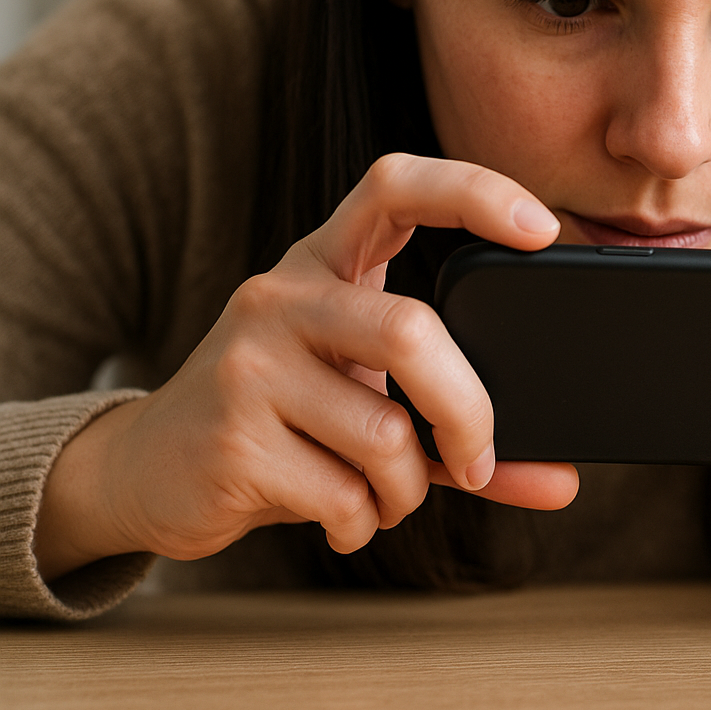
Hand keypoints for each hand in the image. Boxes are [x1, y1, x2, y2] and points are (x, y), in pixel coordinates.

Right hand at [34, 154, 578, 579]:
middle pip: (412, 330)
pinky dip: (361, 522)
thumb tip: (561, 481)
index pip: (395, 187)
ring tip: (381, 494)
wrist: (149, 472)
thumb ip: (461, 429)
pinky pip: (342, 493)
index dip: (475, 192)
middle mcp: (282, 295)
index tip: (543, 230)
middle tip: (475, 460)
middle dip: (468, 413)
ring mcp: (248, 362)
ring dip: (405, 490)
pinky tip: (339, 515)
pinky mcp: (230, 437)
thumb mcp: (368, 399)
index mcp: (326, 264)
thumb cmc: (284, 422)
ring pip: (384, 433)